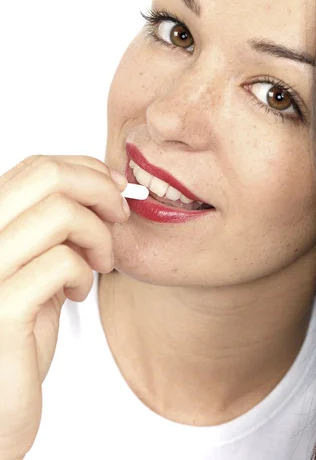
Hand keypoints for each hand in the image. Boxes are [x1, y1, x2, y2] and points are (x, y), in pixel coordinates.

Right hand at [0, 155, 128, 457]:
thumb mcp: (35, 265)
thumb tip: (104, 184)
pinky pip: (63, 261)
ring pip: (61, 212)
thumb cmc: (18, 335)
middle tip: (119, 216)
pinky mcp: (0, 308)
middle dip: (100, 189)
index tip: (116, 188)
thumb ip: (55, 227)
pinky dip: (86, 272)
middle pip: (48, 175)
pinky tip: (79, 292)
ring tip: (99, 264)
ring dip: (99, 236)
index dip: (87, 170)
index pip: (37, 166)